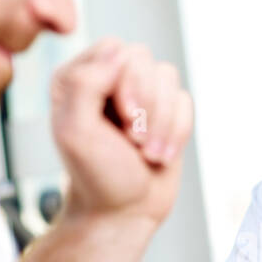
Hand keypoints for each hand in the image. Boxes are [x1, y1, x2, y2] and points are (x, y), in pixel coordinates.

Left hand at [48, 37, 192, 225]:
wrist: (125, 211)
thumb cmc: (95, 175)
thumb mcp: (75, 131)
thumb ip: (84, 83)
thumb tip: (118, 52)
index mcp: (76, 77)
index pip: (115, 49)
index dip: (125, 83)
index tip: (120, 122)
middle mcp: (107, 78)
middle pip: (145, 59)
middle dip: (146, 105)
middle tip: (134, 141)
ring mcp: (139, 92)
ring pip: (169, 77)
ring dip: (163, 124)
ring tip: (147, 152)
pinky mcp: (165, 110)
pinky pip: (185, 101)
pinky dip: (177, 132)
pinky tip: (160, 154)